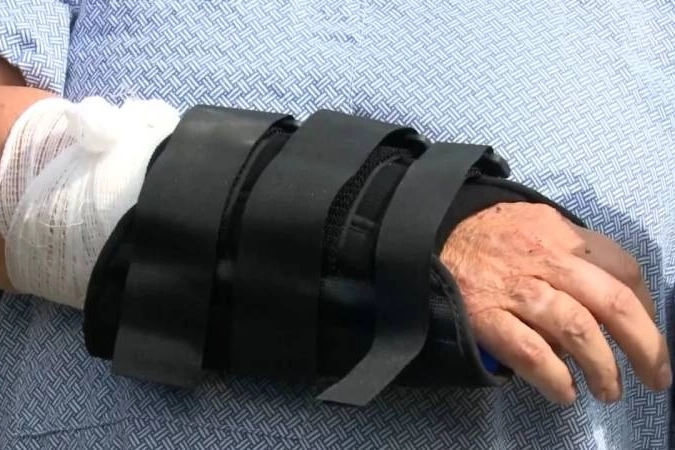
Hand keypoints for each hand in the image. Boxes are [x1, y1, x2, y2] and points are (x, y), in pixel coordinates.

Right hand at [441, 202, 669, 403]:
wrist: (430, 234)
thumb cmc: (490, 235)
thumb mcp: (536, 224)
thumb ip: (571, 250)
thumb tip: (604, 303)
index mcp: (561, 234)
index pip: (622, 268)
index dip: (646, 308)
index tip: (648, 333)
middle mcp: (544, 260)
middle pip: (610, 303)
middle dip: (644, 345)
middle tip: (654, 377)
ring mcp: (514, 289)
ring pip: (576, 329)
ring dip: (602, 368)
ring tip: (608, 391)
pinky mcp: (485, 315)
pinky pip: (530, 352)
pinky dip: (554, 378)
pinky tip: (564, 391)